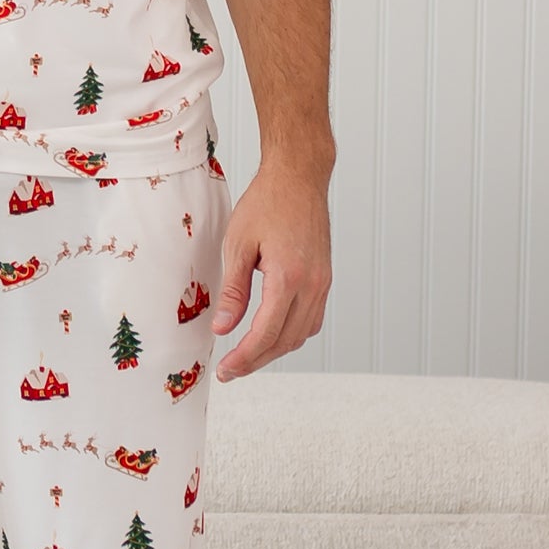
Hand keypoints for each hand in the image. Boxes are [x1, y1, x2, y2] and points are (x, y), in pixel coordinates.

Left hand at [213, 159, 330, 378]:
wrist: (299, 178)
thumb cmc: (266, 203)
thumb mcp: (238, 245)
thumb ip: (232, 292)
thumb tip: (223, 329)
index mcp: (288, 277)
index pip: (265, 333)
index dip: (243, 358)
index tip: (225, 370)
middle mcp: (312, 285)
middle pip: (285, 341)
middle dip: (256, 361)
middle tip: (231, 371)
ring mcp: (323, 283)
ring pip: (301, 334)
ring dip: (274, 350)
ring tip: (247, 356)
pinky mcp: (325, 279)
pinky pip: (311, 319)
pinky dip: (291, 334)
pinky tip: (271, 333)